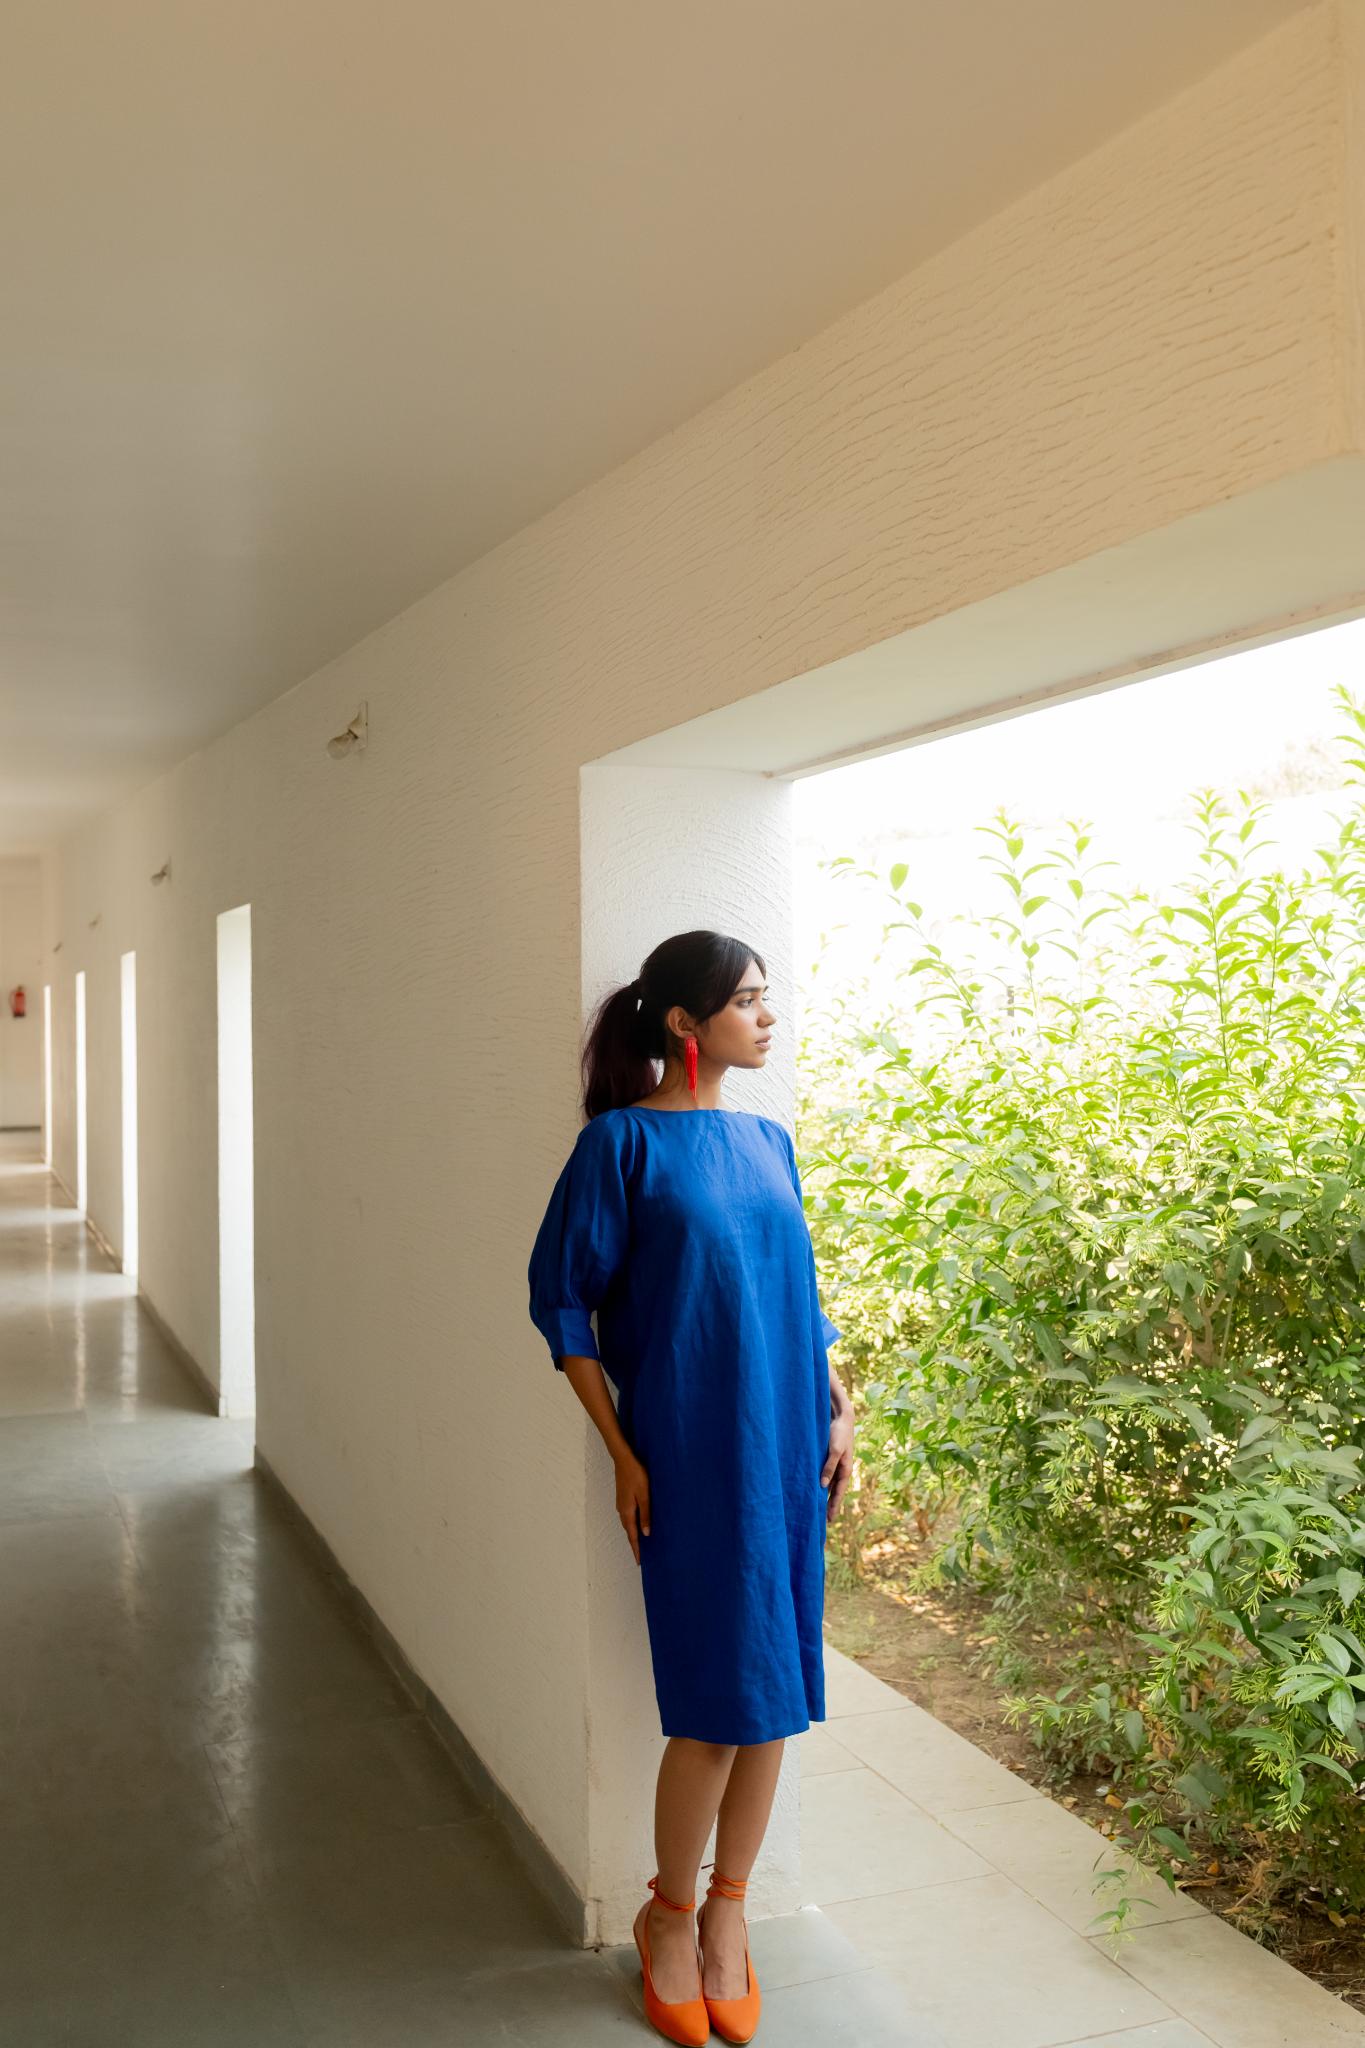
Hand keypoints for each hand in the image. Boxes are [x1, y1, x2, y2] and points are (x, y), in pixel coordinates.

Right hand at [615, 1452, 650, 1564]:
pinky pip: (628, 1516)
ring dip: (633, 1534)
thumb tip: (646, 1533)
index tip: (639, 1562)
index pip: (632, 1536)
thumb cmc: (636, 1475)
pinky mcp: (623, 1498)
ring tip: (641, 1542)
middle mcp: (622, 1510)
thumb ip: (646, 1514)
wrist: (623, 1460)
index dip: (636, 1549)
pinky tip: (639, 1523)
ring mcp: (621, 1504)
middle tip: (641, 1556)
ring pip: (628, 1524)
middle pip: (628, 1532)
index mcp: (627, 1512)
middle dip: (634, 1544)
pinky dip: (632, 1524)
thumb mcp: (645, 1495)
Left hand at [820, 1406, 853, 1536]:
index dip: (833, 1506)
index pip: (838, 1493)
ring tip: (816, 1508)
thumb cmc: (839, 1433)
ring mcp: (835, 1464)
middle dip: (829, 1505)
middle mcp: (840, 1470)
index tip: (829, 1520)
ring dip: (823, 1495)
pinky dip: (820, 1483)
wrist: (842, 1417)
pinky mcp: (828, 1457)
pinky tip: (813, 1487)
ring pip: (829, 1484)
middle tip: (822, 1521)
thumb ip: (829, 1467)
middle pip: (834, 1491)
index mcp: (845, 1470)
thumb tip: (823, 1486)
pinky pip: (824, 1474)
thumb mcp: (834, 1451)